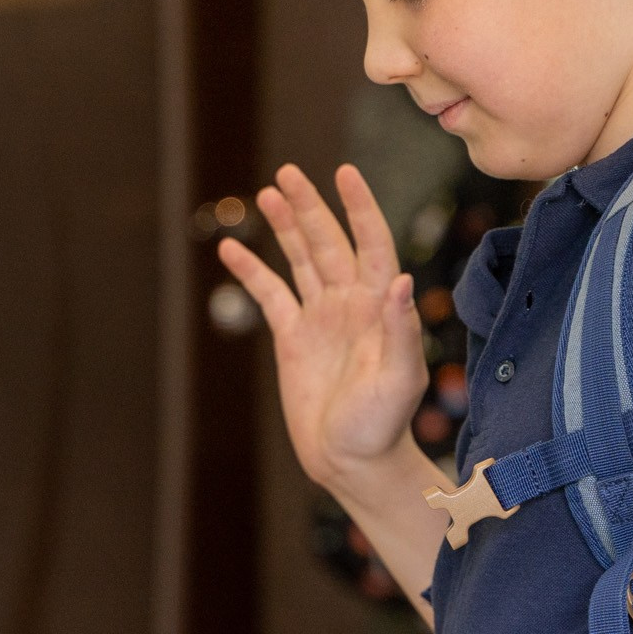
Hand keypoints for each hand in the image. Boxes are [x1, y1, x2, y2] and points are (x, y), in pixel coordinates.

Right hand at [218, 164, 426, 491]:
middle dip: (309, 206)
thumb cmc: (383, 424)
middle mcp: (350, 303)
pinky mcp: (292, 336)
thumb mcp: (400, 379)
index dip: (359, 207)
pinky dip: (251, 270)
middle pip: (328, 241)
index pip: (371, 242)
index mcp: (378, 306)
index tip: (344, 173)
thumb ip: (401, 330)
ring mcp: (320, 317)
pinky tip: (232, 248)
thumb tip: (400, 280)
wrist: (351, 460)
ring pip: (300, 259)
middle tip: (288, 173)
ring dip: (285, 226)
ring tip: (266, 193)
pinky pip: (269, 293)